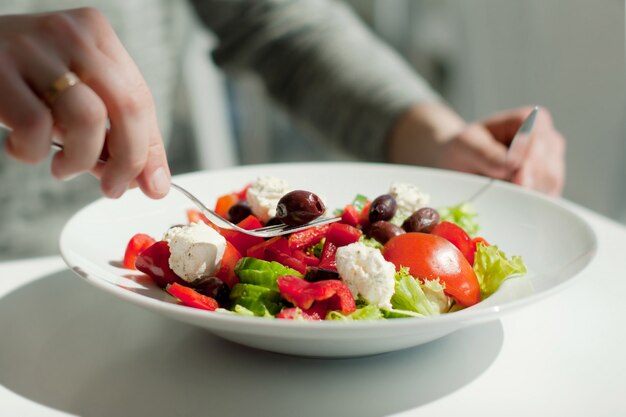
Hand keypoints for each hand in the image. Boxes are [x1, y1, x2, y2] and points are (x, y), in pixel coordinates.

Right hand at [0, 8, 169, 198]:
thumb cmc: (21, 82)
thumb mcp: (73, 99)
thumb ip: (111, 134)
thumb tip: (151, 181)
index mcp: (96, 35)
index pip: (141, 98)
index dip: (151, 148)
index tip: (154, 185)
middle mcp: (71, 34)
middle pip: (127, 106)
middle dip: (129, 159)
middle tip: (114, 188)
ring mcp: (34, 48)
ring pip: (88, 117)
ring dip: (81, 159)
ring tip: (63, 168)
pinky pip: (35, 126)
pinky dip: (33, 152)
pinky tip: (22, 147)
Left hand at [387, 103, 565, 195]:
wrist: (461, 161)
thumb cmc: (464, 148)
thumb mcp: (465, 144)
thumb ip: (485, 152)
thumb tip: (509, 165)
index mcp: (530, 118)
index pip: (537, 140)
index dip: (528, 161)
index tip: (518, 181)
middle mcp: (546, 138)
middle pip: (548, 164)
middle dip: (531, 182)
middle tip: (514, 199)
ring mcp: (550, 161)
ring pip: (551, 182)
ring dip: (532, 195)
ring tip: (508, 201)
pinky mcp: (547, 182)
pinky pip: (548, 196)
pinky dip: (534, 204)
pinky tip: (516, 207)